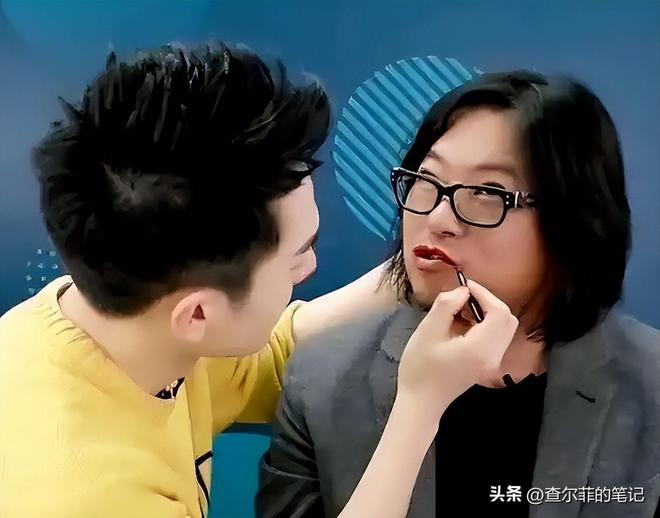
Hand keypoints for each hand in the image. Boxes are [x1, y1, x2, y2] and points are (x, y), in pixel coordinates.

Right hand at [396, 280, 518, 422]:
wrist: (421, 401)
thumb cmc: (420, 367)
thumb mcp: (427, 331)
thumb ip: (446, 305)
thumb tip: (463, 291)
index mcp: (481, 348)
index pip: (499, 312)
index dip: (484, 294)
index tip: (464, 287)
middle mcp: (494, 356)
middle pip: (507, 319)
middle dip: (488, 302)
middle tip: (463, 298)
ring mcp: (494, 362)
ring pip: (504, 328)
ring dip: (487, 313)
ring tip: (460, 311)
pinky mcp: (489, 365)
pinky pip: (496, 337)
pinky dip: (485, 325)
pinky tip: (462, 325)